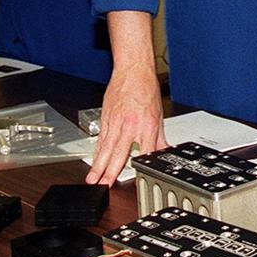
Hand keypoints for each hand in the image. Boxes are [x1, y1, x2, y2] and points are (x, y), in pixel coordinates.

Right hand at [85, 69, 167, 185]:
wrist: (133, 70)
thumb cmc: (146, 88)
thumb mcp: (158, 114)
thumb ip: (159, 137)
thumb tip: (164, 151)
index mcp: (146, 125)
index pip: (143, 151)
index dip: (139, 167)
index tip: (134, 179)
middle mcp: (130, 125)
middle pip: (119, 153)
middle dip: (110, 171)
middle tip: (103, 185)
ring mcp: (116, 122)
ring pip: (106, 148)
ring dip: (98, 165)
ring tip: (93, 179)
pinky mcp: (106, 117)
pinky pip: (101, 138)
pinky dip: (97, 151)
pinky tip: (94, 160)